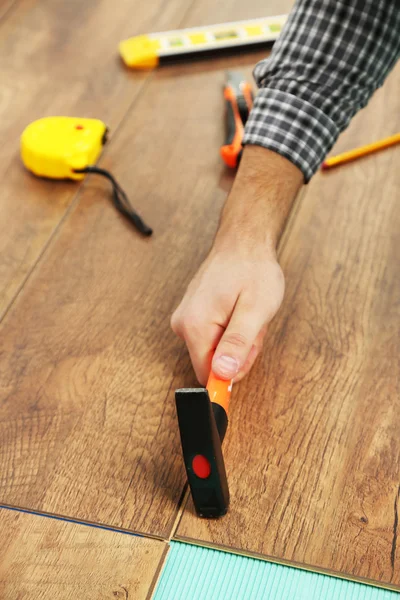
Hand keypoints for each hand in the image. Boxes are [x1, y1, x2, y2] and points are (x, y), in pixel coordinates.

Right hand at [171, 146, 302, 384]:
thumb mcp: (255, 310)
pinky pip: (214, 338)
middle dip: (239, 352)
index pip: (207, 375)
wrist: (244, 242)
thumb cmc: (253, 270)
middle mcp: (183, 325)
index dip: (231, 373)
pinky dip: (232, 331)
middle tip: (253, 326)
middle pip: (213, 364)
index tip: (247, 353)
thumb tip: (222, 375)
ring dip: (238, 341)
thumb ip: (238, 345)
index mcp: (195, 325)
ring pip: (216, 352)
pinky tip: (239, 311)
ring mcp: (186, 319)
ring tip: (247, 315)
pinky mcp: (192, 316)